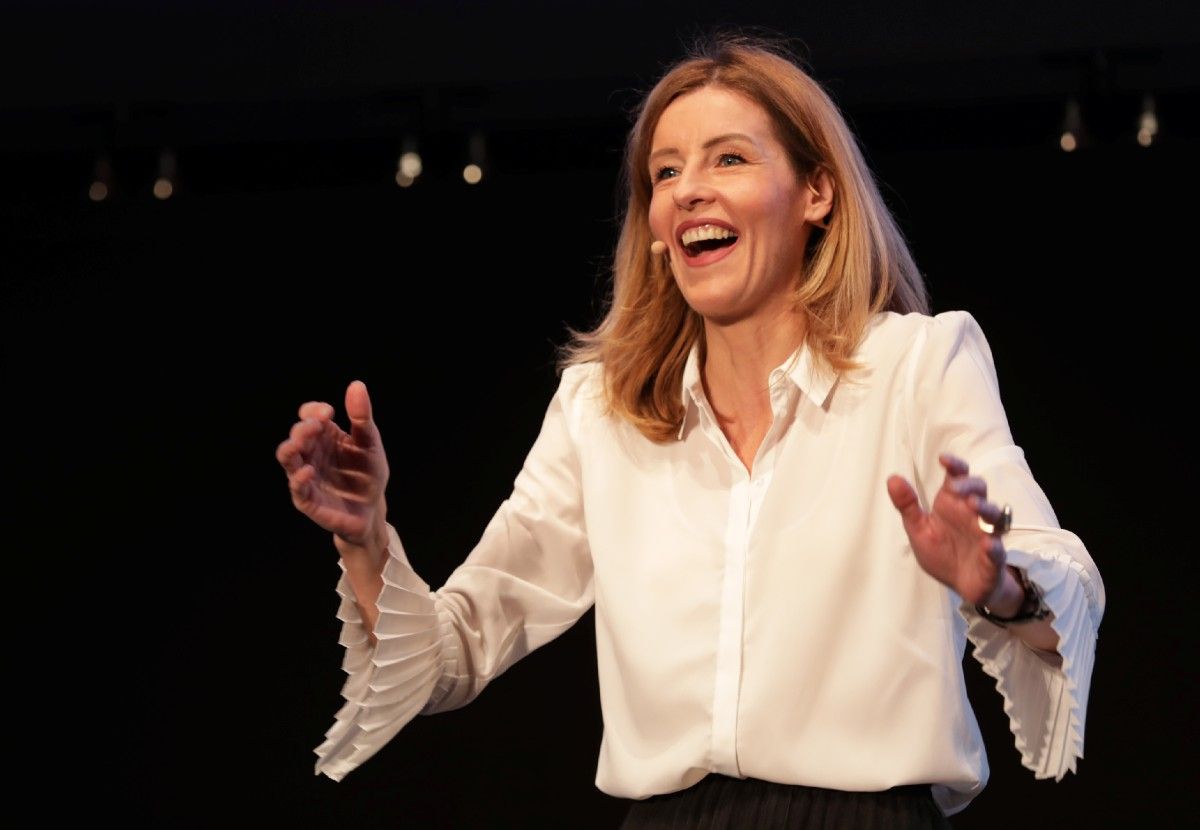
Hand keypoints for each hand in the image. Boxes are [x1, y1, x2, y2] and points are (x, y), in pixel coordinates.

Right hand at [276, 380, 389, 548]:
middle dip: (304, 428)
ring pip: (288, 458)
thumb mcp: (369, 443)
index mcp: (325, 436)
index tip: (328, 412)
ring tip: (300, 443)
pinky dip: (300, 478)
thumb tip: (356, 385)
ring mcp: (306, 475)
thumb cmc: (368, 474)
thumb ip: (362, 417)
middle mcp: (311, 452)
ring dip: (291, 448)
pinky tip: (309, 471)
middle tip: (317, 424)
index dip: (314, 411)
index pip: (309, 415)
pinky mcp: (307, 498)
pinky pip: (297, 487)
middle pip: (297, 434)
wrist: (372, 509)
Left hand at [886, 452, 1010, 604]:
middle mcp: (973, 514)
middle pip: (979, 490)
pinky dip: (994, 547)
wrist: (960, 585)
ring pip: (994, 516)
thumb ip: (907, 505)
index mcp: (953, 504)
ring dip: (986, 509)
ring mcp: (986, 535)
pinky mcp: (993, 559)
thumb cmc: (942, 552)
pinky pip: (998, 551)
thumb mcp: (919, 529)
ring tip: (974, 506)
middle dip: (969, 486)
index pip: (958, 478)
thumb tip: (892, 478)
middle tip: (955, 487)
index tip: (943, 459)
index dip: (955, 466)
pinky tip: (988, 544)